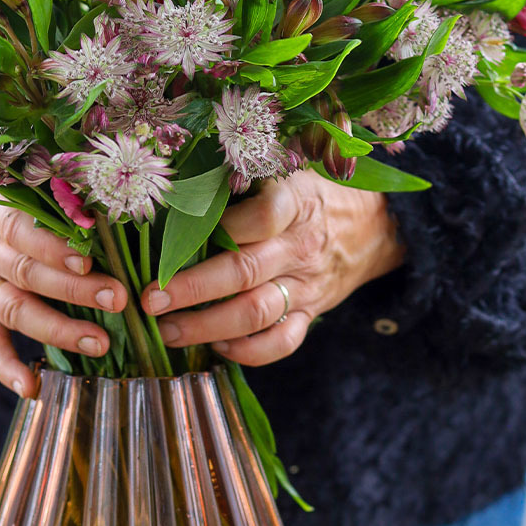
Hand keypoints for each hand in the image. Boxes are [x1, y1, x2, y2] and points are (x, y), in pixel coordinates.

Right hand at [0, 191, 126, 395]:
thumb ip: (42, 179)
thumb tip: (101, 189)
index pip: (20, 227)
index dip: (53, 244)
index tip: (90, 255)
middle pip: (26, 271)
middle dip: (73, 289)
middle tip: (116, 298)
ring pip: (14, 309)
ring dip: (57, 330)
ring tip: (99, 343)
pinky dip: (4, 366)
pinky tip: (29, 387)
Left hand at [140, 169, 404, 365]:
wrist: (374, 227)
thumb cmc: (312, 195)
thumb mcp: (288, 174)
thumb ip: (243, 183)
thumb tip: (179, 195)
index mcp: (295, 204)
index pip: (261, 216)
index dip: (220, 227)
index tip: (177, 236)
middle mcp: (300, 248)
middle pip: (245, 271)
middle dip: (191, 289)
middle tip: (151, 299)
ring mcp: (306, 285)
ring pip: (255, 313)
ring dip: (206, 327)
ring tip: (168, 331)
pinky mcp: (310, 314)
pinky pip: (281, 343)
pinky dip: (246, 352)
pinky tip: (216, 347)